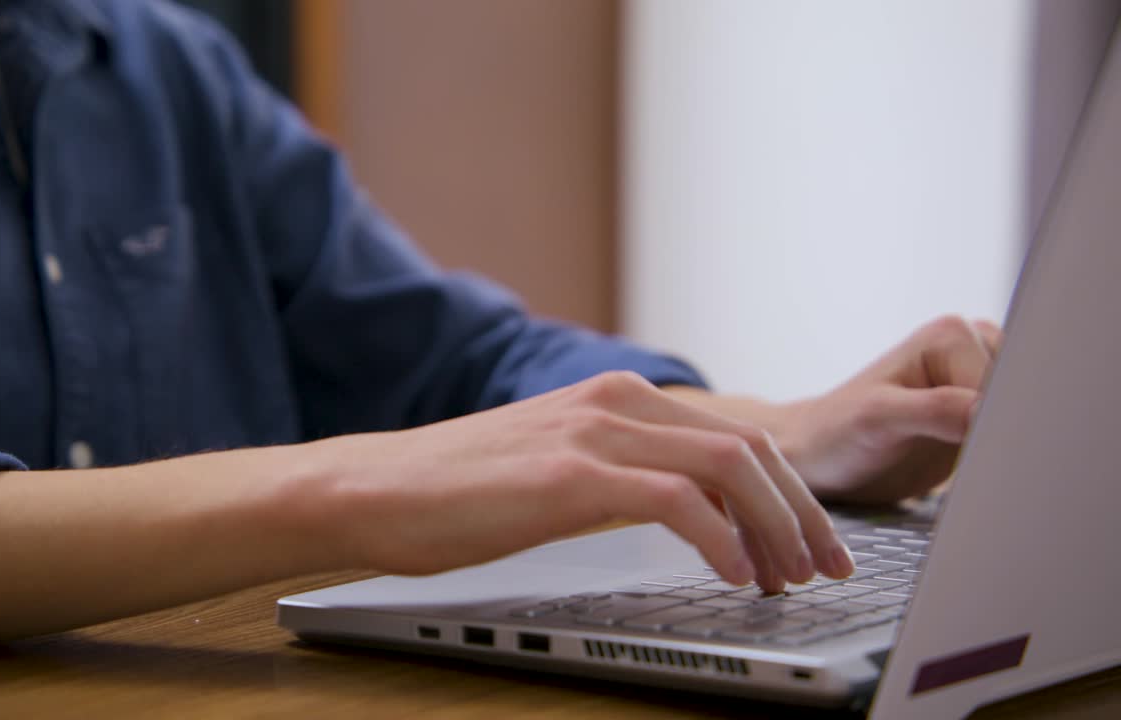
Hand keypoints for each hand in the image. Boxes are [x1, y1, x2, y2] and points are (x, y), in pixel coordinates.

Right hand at [290, 371, 854, 590]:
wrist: (374, 489)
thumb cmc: (457, 491)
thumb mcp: (558, 467)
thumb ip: (621, 470)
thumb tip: (685, 508)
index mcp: (617, 398)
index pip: (736, 435)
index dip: (789, 491)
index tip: (811, 542)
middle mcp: (615, 402)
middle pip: (751, 445)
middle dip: (802, 511)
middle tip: (826, 566)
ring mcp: (593, 433)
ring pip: (728, 465)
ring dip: (776, 526)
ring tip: (790, 579)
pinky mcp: (569, 476)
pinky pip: (676, 500)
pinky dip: (721, 538)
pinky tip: (735, 576)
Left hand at [775, 316, 1001, 503]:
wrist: (816, 456)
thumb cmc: (834, 434)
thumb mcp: (878, 420)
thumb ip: (935, 411)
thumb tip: (988, 413)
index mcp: (952, 334)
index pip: (1007, 387)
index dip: (998, 427)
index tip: (971, 454)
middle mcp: (973, 348)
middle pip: (1021, 401)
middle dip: (1001, 438)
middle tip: (960, 463)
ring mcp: (980, 381)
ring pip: (1022, 420)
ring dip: (1003, 449)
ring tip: (957, 466)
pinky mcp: (982, 415)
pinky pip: (1013, 436)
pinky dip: (1002, 458)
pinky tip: (967, 471)